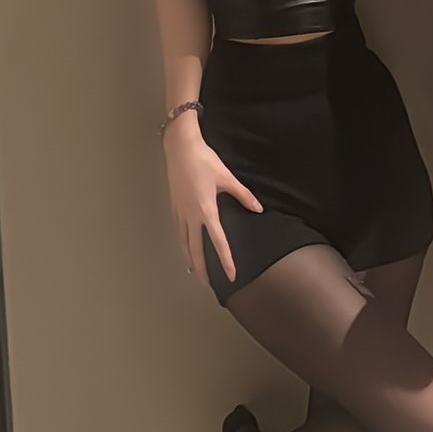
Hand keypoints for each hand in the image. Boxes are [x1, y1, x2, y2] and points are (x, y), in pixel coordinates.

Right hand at [162, 115, 260, 286]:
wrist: (180, 147)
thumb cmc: (204, 160)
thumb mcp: (227, 177)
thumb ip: (243, 195)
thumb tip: (257, 208)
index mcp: (206, 210)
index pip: (218, 242)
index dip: (225, 260)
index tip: (231, 275)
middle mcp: (191, 215)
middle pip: (195, 249)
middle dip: (202, 268)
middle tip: (207, 284)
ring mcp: (180, 211)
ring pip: (183, 241)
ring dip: (189, 257)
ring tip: (194, 270)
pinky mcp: (175, 204)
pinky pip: (179, 229)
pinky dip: (182, 241)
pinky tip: (185, 244)